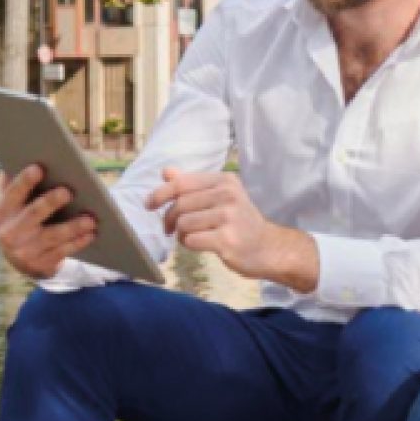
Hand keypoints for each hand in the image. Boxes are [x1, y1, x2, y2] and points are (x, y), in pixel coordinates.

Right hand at [0, 164, 94, 280]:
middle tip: (68, 191)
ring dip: (73, 226)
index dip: (25, 181)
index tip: (39, 167)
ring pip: (52, 236)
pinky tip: (91, 233)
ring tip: (91, 218)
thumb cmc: (20, 219)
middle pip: (33, 215)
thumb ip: (15, 184)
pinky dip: (78, 242)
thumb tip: (22, 154)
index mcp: (1, 212)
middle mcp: (9, 233)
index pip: (12, 194)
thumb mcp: (12, 205)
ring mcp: (25, 251)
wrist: (19, 258)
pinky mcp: (41, 264)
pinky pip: (63, 252)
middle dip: (50, 202)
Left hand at [145, 168, 305, 284]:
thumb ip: (193, 185)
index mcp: (225, 181)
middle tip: (171, 229)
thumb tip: (166, 171)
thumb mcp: (221, 197)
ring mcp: (229, 217)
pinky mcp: (227, 240)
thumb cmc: (241, 223)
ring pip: (183, 223)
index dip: (160, 193)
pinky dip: (189, 245)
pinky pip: (191, 240)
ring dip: (181, 234)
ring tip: (193, 237)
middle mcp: (228, 195)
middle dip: (169, 219)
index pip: (182, 183)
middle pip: (179, 205)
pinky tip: (201, 245)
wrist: (270, 248)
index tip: (149, 204)